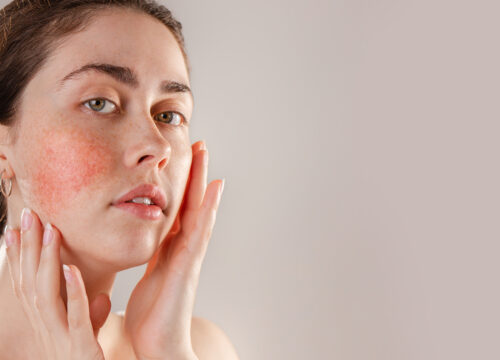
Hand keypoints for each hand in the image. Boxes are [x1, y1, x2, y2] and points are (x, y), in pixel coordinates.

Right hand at [4, 208, 110, 359]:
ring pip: (46, 294)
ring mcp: (60, 337)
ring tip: (50, 231)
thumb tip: (102, 298)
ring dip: (47, 261)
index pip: (26, 285)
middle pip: (30, 283)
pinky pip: (75, 316)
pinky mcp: (80, 346)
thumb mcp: (87, 338)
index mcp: (46, 324)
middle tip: (26, 215)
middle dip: (27, 248)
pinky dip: (73, 292)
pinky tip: (71, 269)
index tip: (14, 229)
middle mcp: (46, 328)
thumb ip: (90, 317)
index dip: (18, 258)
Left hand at [124, 140, 224, 359]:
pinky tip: (214, 188)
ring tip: (205, 154)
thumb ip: (153, 258)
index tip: (185, 160)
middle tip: (199, 144)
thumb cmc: (153, 316)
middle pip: (191, 203)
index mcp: (170, 249)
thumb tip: (149, 243)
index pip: (178, 209)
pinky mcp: (188, 265)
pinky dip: (208, 208)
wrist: (159, 344)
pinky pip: (199, 230)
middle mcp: (183, 248)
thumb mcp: (149, 277)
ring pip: (198, 210)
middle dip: (195, 174)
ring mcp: (189, 255)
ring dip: (202, 181)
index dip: (182, 185)